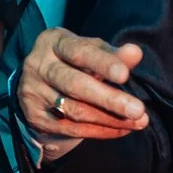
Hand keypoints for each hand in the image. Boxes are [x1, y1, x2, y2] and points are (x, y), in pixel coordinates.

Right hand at [18, 27, 146, 140]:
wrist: (39, 82)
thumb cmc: (73, 60)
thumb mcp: (90, 51)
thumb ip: (112, 54)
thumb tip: (135, 53)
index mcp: (53, 42)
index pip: (79, 51)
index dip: (102, 63)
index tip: (125, 75)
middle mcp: (38, 65)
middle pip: (74, 84)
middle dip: (109, 99)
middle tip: (138, 109)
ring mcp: (33, 92)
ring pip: (74, 110)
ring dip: (110, 119)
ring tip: (138, 122)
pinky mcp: (35, 117)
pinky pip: (70, 128)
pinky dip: (100, 131)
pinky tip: (122, 129)